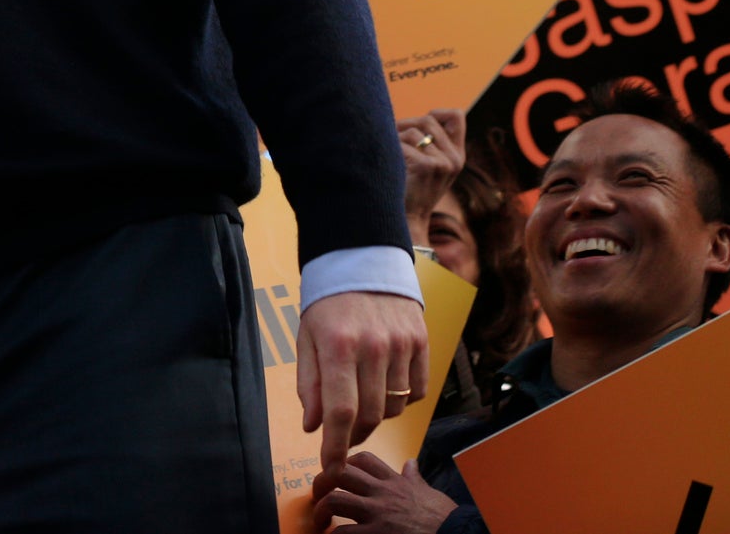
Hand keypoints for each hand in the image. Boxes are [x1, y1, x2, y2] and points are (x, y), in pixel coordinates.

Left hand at [298, 291, 426, 493]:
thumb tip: (313, 426)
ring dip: (377, 416)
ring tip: (360, 403)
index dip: (334, 445)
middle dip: (353, 435)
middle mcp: (373, 346)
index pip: (339, 410)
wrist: (363, 261)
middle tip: (341, 436)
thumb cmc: (328, 303)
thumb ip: (309, 383)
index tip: (330, 467)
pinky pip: (417, 391)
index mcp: (338, 345)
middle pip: (370, 414)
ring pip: (394, 406)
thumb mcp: (307, 337)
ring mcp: (401, 345)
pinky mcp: (422, 342)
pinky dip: (402, 400)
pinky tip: (384, 387)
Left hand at [311, 453, 455, 531]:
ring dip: (321, 510)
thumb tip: (411, 463)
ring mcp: (378, 514)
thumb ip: (414, 478)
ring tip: (321, 520)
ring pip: (334, 500)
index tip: (337, 472)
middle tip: (318, 494)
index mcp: (395, 482)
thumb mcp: (428, 492)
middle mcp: (382, 494)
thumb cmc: (444, 518)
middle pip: (340, 473)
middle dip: (323, 482)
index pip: (363, 459)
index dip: (344, 462)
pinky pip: (343, 532)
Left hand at [397, 109, 466, 244]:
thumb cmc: (410, 188)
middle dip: (404, 125)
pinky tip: (391, 167)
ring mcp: (443, 163)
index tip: (418, 124)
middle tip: (392, 140)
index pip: (456, 115)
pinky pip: (401, 145)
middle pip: (427, 118)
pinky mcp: (428, 167)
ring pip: (411, 131)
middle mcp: (454, 158)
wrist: (407, 220)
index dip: (435, 112)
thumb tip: (412, 117)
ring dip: (394, 140)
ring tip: (391, 158)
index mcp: (456, 155)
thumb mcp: (428, 165)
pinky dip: (390, 152)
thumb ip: (429, 142)